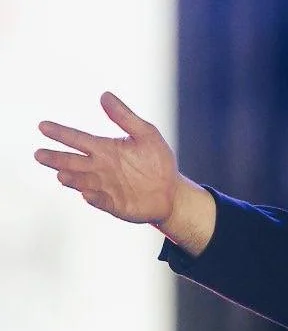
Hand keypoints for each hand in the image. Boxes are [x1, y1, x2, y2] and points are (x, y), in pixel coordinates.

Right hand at [34, 92, 214, 253]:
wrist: (173, 192)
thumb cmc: (158, 162)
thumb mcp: (146, 134)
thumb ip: (125, 117)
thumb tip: (104, 95)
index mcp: (104, 150)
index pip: (77, 139)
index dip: (60, 133)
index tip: (43, 126)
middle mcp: (100, 168)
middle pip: (73, 162)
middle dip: (57, 159)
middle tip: (39, 154)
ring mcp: (105, 187)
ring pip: (83, 182)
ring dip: (73, 179)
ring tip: (61, 174)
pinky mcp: (115, 204)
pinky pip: (102, 201)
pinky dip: (95, 198)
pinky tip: (87, 194)